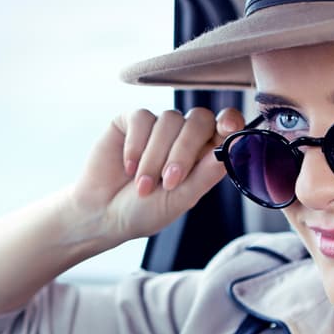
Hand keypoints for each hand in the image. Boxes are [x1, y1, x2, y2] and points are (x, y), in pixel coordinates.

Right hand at [65, 106, 245, 243]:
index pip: (225, 125)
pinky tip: (128, 167)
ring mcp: (157, 126)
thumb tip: (230, 150)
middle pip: (198, 119)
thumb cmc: (144, 211)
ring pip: (169, 120)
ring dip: (155, 157)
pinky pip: (142, 119)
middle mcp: (183, 135)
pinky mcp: (131, 121)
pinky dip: (136, 146)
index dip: (230, 121)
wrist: (102, 215)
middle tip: (169, 181)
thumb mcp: (180, 200)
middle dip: (185, 151)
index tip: (229, 127)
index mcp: (203, 153)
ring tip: (143, 186)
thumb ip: (205, 175)